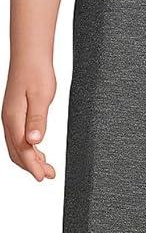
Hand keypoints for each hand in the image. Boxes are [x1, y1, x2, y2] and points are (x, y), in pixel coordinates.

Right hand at [1, 59, 56, 180]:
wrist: (30, 55)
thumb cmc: (36, 72)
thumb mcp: (41, 97)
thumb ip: (37, 120)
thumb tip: (34, 140)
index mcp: (14, 118)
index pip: (23, 150)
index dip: (33, 166)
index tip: (43, 177)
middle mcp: (9, 120)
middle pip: (17, 153)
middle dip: (31, 167)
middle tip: (48, 175)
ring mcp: (11, 117)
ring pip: (17, 147)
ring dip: (30, 160)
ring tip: (46, 168)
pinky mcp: (15, 114)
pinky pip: (18, 138)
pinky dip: (28, 149)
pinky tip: (38, 150)